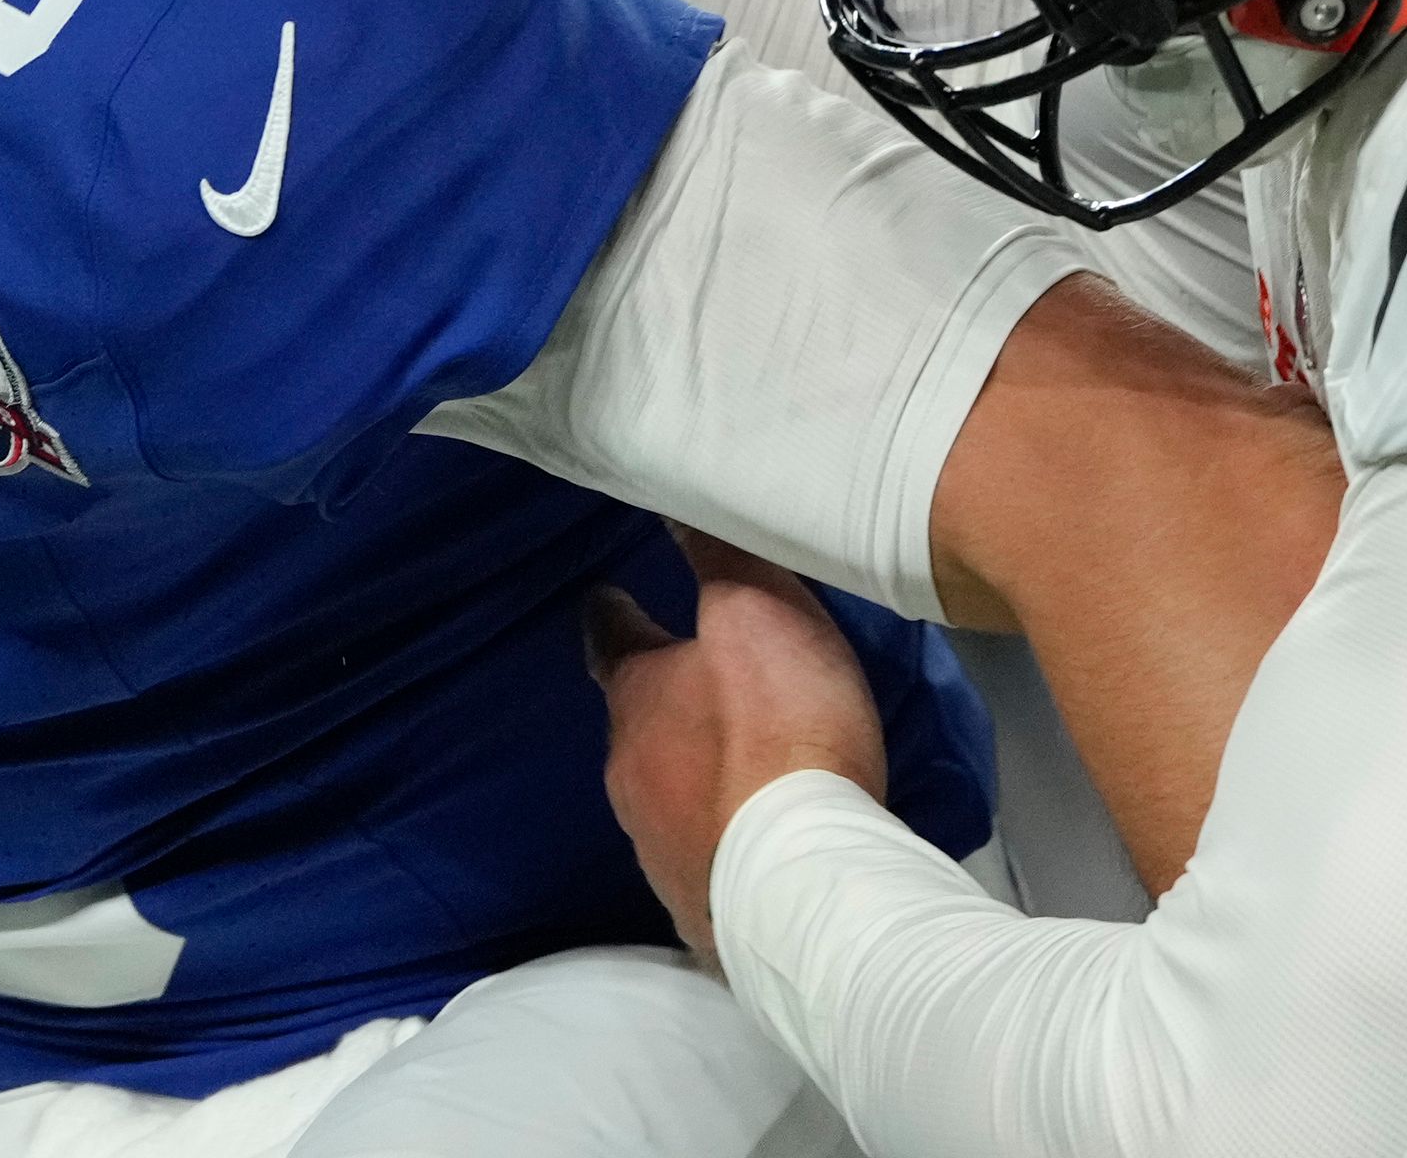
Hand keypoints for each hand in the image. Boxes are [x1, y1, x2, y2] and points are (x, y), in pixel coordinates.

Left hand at [586, 528, 889, 967]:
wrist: (797, 882)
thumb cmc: (776, 731)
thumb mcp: (757, 613)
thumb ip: (717, 557)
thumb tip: (667, 504)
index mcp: (636, 696)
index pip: (609, 639)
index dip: (615, 613)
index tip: (609, 594)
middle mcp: (628, 770)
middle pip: (635, 720)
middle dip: (661, 698)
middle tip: (699, 678)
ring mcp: (654, 844)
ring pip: (661, 789)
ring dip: (689, 770)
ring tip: (732, 761)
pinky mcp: (694, 903)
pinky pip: (699, 853)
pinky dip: (717, 833)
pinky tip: (745, 837)